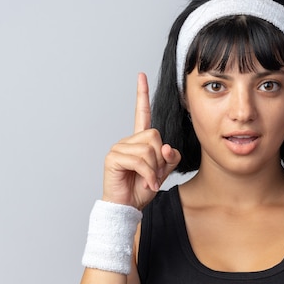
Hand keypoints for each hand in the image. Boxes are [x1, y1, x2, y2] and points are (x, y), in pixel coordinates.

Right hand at [102, 73, 180, 209]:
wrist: (127, 207)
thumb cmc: (141, 189)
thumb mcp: (163, 172)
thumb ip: (169, 158)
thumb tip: (167, 147)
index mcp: (139, 141)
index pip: (142, 114)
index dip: (142, 95)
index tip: (141, 76)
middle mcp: (128, 141)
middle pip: (155, 135)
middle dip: (160, 158)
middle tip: (155, 174)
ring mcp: (119, 148)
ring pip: (149, 150)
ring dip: (155, 169)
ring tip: (148, 180)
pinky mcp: (114, 158)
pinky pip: (140, 161)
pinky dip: (148, 175)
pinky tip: (146, 184)